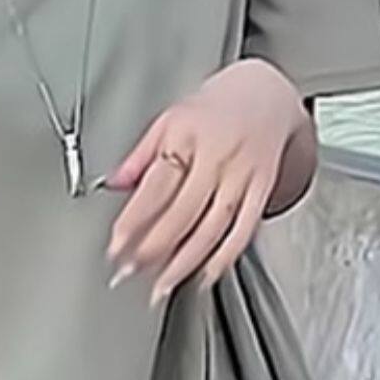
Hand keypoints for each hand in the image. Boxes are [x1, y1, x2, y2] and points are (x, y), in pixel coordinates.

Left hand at [105, 59, 307, 307]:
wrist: (266, 93)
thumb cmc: (213, 108)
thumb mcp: (169, 119)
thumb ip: (140, 155)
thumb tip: (113, 183)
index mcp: (187, 135)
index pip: (156, 185)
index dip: (134, 220)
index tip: (116, 246)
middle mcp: (217, 156)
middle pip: (183, 212)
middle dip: (153, 248)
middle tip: (130, 272)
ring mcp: (242, 175)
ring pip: (213, 227)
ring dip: (184, 262)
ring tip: (160, 286)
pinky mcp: (262, 189)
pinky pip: (244, 230)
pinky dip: (224, 258)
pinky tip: (204, 276)